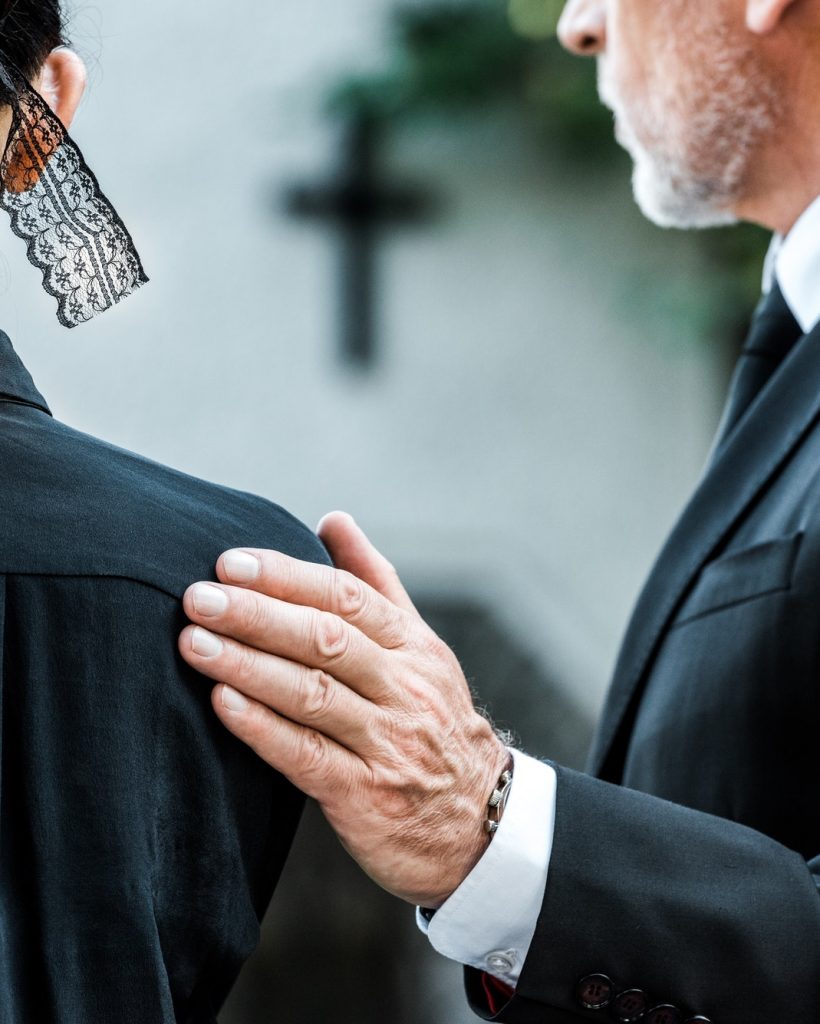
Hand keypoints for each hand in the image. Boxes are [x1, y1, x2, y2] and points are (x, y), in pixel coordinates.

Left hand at [178, 512, 508, 907]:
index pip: (348, 598)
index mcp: (413, 647)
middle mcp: (404, 688)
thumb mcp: (420, 648)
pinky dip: (264, 729)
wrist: (482, 823)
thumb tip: (333, 518)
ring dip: (249, 666)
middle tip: (199, 597)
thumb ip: (375, 583)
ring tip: (194, 643)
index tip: (230, 562)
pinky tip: (223, 705)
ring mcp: (387, 743)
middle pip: (327, 639)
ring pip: (313, 694)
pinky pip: (309, 758)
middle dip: (258, 615)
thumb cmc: (434, 722)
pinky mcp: (366, 796)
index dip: (287, 577)